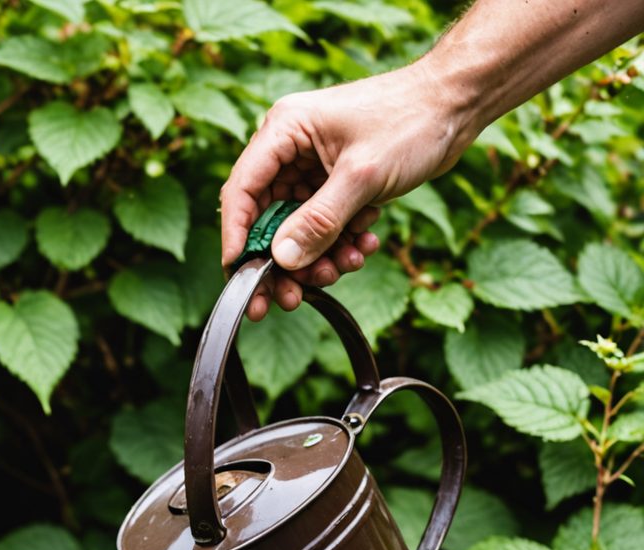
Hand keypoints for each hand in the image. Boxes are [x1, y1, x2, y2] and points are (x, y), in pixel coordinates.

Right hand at [220, 62, 470, 319]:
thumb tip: (282, 261)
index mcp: (285, 131)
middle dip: (283, 262)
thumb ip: (318, 221)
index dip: (237, 238)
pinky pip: (323, 225)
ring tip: (343, 267)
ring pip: (296, 228)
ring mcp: (312, 167)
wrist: (458, 104)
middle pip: (266, 219)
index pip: (242, 192)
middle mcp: (291, 149)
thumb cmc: (412, 120)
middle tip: (288, 299)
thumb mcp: (362, 176)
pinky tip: (363, 246)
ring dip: (317, 256)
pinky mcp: (334, 182)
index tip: (240, 278)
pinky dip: (339, 243)